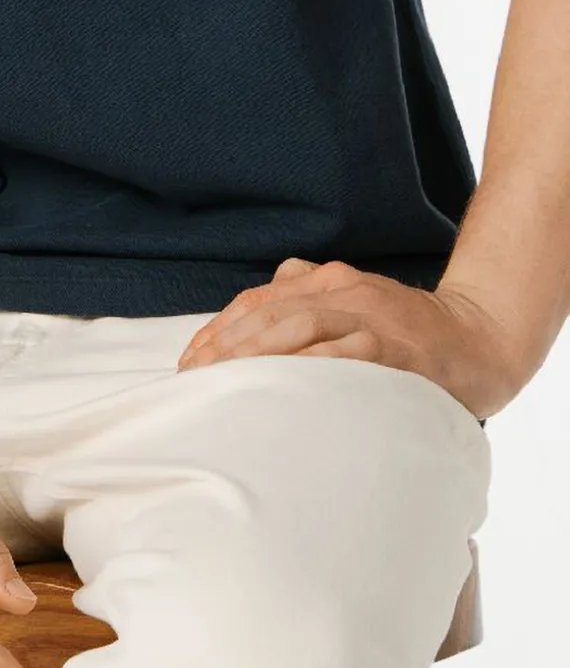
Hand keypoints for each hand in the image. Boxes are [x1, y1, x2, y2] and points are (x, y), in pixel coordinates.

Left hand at [174, 257, 523, 419]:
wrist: (476, 340)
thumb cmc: (404, 334)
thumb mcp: (350, 306)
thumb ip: (304, 304)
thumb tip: (248, 321)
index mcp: (325, 281)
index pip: (256, 301)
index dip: (218, 331)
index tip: (190, 362)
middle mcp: (341, 291)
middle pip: (268, 312)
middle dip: (225, 346)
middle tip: (195, 378)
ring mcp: (368, 317)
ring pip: (298, 326)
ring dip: (256, 354)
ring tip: (224, 381)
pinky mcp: (392, 348)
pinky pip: (343, 354)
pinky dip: (309, 367)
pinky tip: (280, 385)